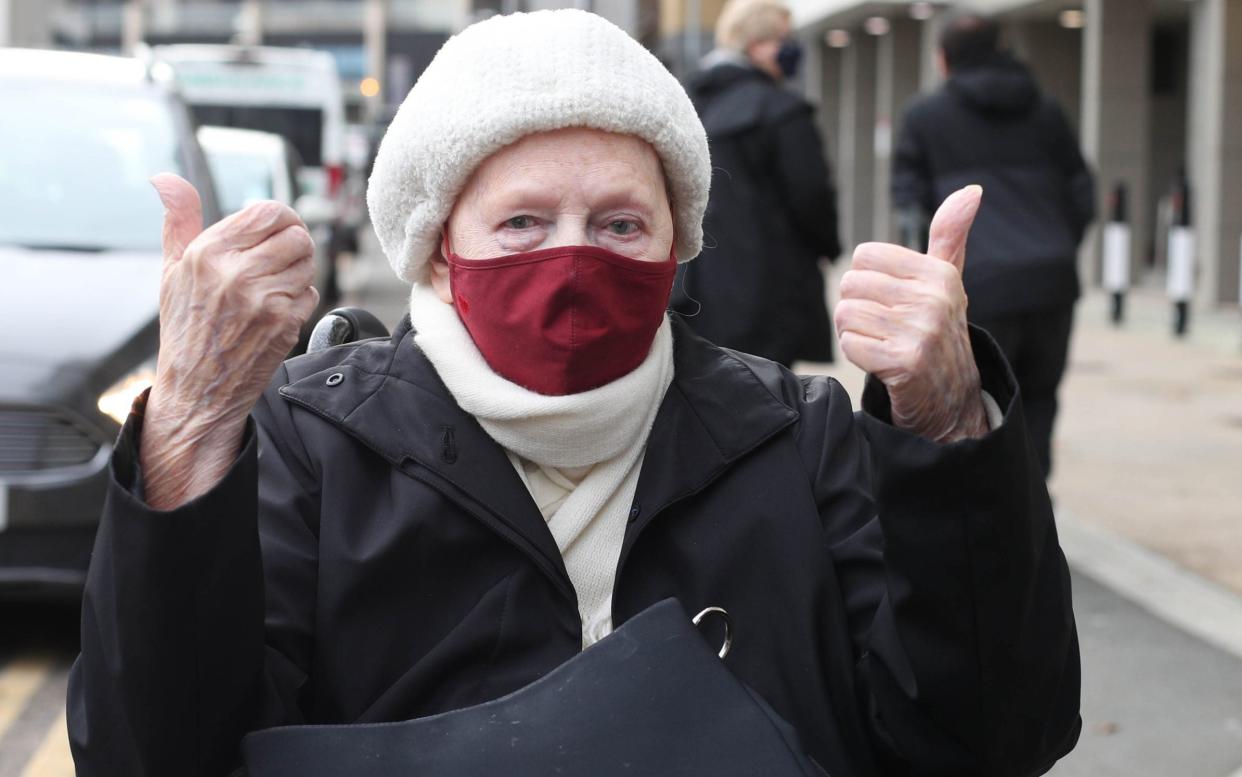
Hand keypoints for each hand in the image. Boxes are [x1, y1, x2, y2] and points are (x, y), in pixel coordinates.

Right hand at [140, 174, 318, 507]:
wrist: (197, 390)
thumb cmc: (185, 328)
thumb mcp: (172, 270)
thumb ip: (178, 219)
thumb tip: (165, 178)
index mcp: (208, 252)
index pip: (268, 212)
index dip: (282, 218)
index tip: (277, 230)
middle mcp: (236, 273)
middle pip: (297, 235)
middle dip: (294, 244)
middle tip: (279, 260)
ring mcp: (263, 299)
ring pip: (308, 263)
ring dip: (299, 271)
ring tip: (274, 286)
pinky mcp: (284, 324)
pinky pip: (311, 294)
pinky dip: (300, 299)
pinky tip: (275, 311)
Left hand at [835, 185, 987, 442]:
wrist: (952, 400)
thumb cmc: (938, 332)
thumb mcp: (946, 282)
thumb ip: (950, 235)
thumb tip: (972, 190)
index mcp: (939, 273)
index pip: (864, 256)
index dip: (867, 281)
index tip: (890, 302)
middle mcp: (933, 299)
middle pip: (850, 284)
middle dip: (857, 308)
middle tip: (883, 328)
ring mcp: (921, 331)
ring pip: (845, 314)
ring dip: (854, 333)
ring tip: (882, 344)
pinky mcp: (905, 363)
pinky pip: (849, 344)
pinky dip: (857, 356)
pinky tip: (881, 362)